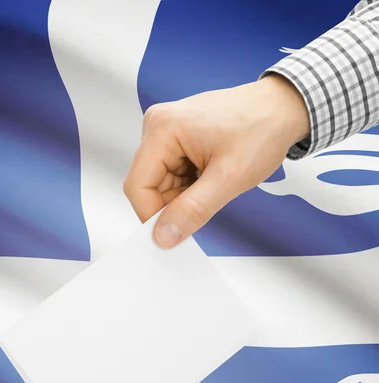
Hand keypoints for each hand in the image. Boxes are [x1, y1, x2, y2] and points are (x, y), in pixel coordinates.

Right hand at [123, 74, 310, 247]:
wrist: (283, 107)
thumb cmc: (262, 130)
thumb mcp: (229, 178)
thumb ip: (192, 210)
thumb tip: (162, 236)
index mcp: (162, 129)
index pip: (137, 186)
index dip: (152, 215)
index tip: (173, 233)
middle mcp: (156, 126)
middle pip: (147, 186)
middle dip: (173, 204)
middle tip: (207, 203)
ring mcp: (165, 131)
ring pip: (159, 184)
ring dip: (183, 196)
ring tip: (214, 183)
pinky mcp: (174, 137)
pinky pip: (170, 175)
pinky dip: (188, 186)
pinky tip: (210, 177)